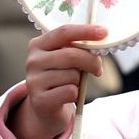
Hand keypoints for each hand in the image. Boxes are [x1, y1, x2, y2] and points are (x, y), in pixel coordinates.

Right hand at [10, 23, 107, 138]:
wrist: (45, 107)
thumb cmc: (60, 78)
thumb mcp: (65, 60)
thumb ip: (77, 49)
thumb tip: (100, 41)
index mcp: (38, 44)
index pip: (64, 32)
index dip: (85, 31)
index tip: (104, 32)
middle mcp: (33, 61)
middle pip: (71, 54)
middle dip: (91, 61)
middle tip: (98, 69)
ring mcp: (34, 80)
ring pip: (72, 75)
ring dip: (79, 81)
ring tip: (71, 84)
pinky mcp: (40, 99)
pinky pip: (70, 91)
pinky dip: (75, 94)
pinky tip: (66, 96)